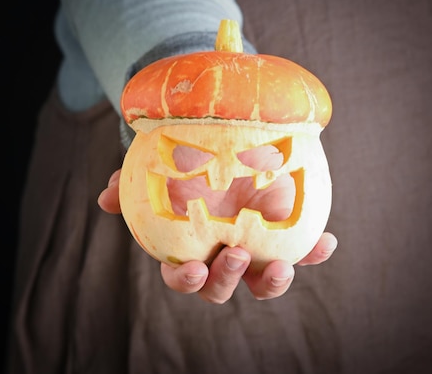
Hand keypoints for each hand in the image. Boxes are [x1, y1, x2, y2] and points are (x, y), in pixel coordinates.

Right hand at [97, 145, 336, 302]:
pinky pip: (302, 251)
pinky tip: (326, 243)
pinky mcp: (284, 235)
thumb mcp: (155, 168)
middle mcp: (221, 255)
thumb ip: (130, 183)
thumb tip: (105, 198)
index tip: (193, 269)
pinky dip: (314, 253)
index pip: (182, 275)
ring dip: (271, 283)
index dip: (185, 280)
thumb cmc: (182, 163)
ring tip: (282, 267)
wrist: (222, 143)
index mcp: (189, 248)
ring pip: (262, 283)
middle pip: (221, 288)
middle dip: (227, 280)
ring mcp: (255, 249)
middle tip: (237, 255)